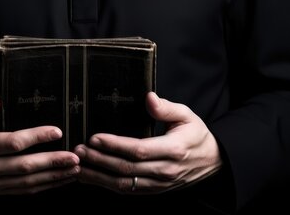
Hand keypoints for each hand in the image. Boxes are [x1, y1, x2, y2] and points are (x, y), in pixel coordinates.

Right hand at [0, 95, 79, 193]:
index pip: (13, 142)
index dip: (37, 137)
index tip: (57, 131)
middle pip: (25, 166)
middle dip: (52, 161)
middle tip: (75, 156)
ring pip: (28, 182)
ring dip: (54, 176)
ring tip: (75, 169)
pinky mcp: (0, 191)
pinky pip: (26, 191)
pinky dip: (46, 186)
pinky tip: (62, 179)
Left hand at [75, 92, 221, 193]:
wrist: (212, 162)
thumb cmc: (196, 135)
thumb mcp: (187, 116)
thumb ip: (166, 108)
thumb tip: (149, 98)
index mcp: (173, 150)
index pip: (139, 150)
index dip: (115, 145)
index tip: (95, 137)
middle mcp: (164, 170)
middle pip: (126, 169)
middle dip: (99, 160)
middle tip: (78, 150)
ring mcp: (158, 184)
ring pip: (123, 184)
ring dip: (98, 176)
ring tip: (78, 165)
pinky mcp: (152, 190)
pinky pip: (126, 190)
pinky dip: (105, 185)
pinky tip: (90, 176)